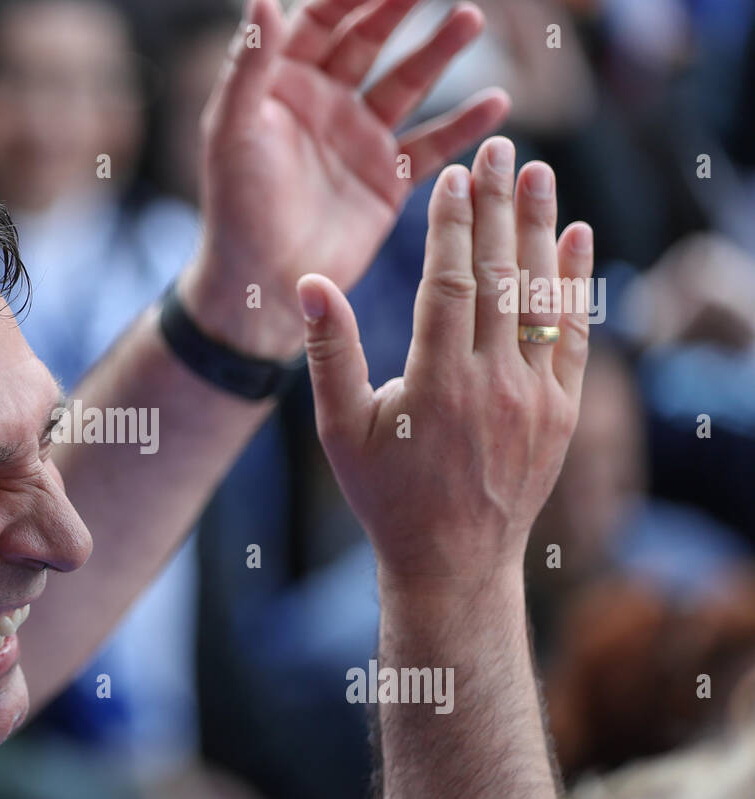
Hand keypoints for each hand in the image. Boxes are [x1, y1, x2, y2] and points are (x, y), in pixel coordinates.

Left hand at [181, 0, 510, 357]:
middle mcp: (325, 103)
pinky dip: (462, 126)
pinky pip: (430, 145)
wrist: (259, 283)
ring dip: (437, 52)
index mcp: (283, 84)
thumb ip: (249, 66)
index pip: (322, 18)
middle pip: (370, 40)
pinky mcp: (386, 180)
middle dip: (402, 7)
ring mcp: (359, 140)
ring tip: (469, 18)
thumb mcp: (232, 131)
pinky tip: (497, 104)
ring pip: (406, 83)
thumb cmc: (233, 207)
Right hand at [298, 136, 593, 580]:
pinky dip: (576, 285)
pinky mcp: (563, 412)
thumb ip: (329, 352)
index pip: (451, 283)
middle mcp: (494, 385)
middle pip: (501, 276)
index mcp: (437, 385)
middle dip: (499, 206)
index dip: (452, 225)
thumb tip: (310, 283)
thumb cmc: (385, 494)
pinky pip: (576, 336)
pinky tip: (574, 238)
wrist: (453, 561)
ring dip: (541, 229)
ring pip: (542, 298)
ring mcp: (536, 399)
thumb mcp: (340, 429)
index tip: (452, 176)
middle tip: (501, 149)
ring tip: (539, 172)